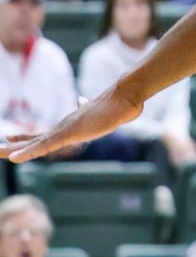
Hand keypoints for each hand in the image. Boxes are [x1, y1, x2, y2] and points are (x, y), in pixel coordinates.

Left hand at [0, 83, 136, 162]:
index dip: (26, 137)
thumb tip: (81, 100)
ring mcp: (65, 131)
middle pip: (35, 140)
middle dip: (16, 145)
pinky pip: (44, 147)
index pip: (44, 135)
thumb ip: (88, 107)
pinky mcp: (68, 134)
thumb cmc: (117, 105)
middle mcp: (64, 128)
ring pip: (35, 145)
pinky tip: (15, 159)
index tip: (9, 137)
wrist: (124, 98)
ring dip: (16, 150)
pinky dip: (28, 153)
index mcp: (69, 126)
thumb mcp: (99, 110)